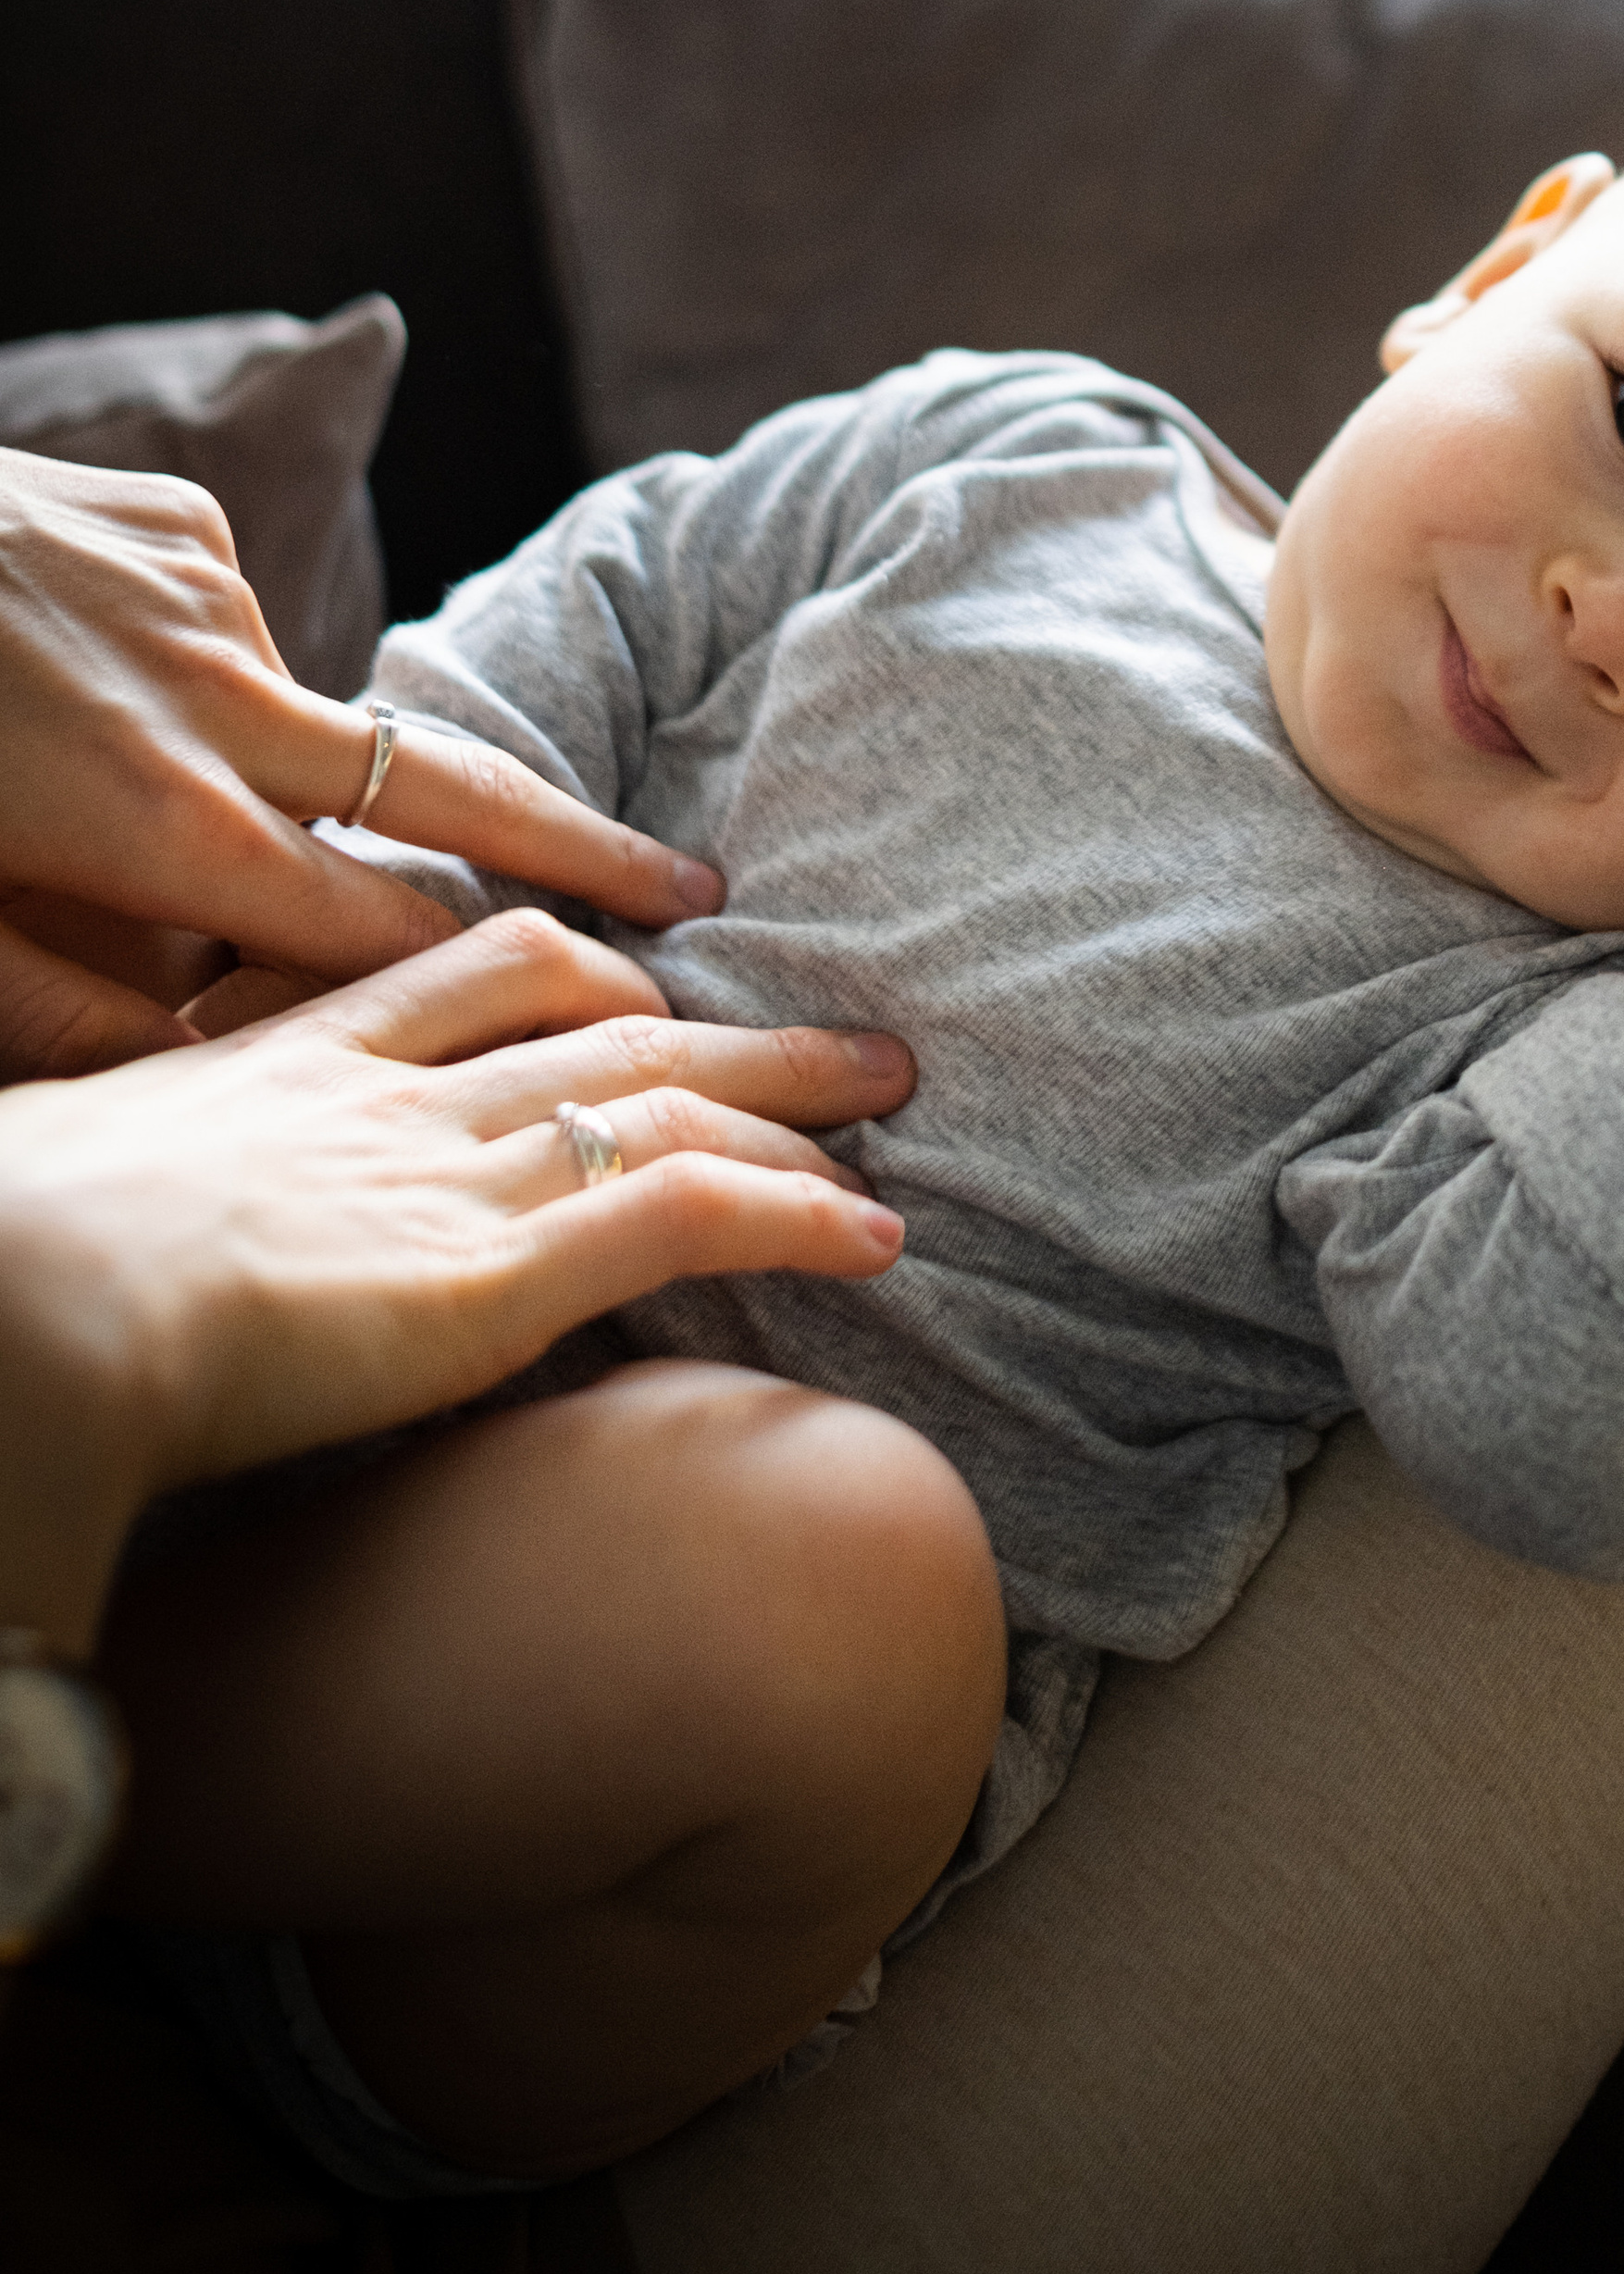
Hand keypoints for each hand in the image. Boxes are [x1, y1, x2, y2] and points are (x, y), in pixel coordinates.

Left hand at [0, 453, 732, 1078]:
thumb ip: (80, 1018)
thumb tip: (217, 1078)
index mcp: (165, 824)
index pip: (385, 927)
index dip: (511, 981)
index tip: (623, 1015)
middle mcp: (220, 699)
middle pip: (447, 789)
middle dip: (579, 846)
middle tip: (696, 885)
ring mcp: (205, 592)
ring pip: (301, 708)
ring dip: (286, 763)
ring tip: (171, 786)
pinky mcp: (170, 516)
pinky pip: (223, 616)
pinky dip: (196, 667)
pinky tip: (95, 680)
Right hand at [0, 912, 915, 1649]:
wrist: (19, 1306)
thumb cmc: (8, 1268)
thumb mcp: (70, 1196)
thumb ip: (147, 1215)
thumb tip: (124, 1270)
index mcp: (284, 1070)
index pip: (460, 979)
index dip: (568, 967)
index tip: (636, 972)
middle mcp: (392, 1101)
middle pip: (596, 1023)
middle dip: (723, 1026)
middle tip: (834, 1033)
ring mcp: (454, 1177)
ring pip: (666, 1100)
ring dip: (791, 1100)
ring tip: (887, 1102)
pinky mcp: (501, 1275)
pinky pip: (688, 1217)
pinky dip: (796, 1215)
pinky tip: (875, 1233)